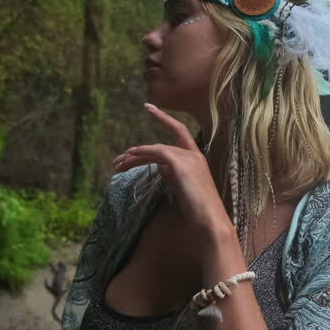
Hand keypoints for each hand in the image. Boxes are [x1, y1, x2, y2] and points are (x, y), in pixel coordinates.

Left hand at [112, 103, 232, 243]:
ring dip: (135, 157)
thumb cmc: (199, 212)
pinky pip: (159, 152)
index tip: (148, 107)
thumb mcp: (183, 190)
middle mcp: (195, 155)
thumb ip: (173, 176)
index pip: (179, 131)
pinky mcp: (183, 166)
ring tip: (118, 165)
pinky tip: (131, 156)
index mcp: (197, 159)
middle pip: (161, 144)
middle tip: (118, 161)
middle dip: (138, 151)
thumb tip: (160, 168)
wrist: (211, 222)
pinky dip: (144, 152)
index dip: (164, 118)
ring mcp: (190, 159)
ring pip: (157, 149)